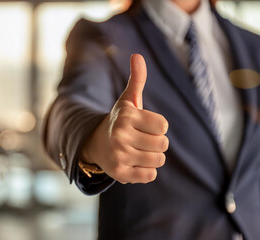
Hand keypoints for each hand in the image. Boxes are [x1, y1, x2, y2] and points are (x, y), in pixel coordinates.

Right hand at [81, 54, 168, 183]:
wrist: (97, 144)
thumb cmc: (120, 121)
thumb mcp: (128, 100)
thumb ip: (137, 79)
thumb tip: (137, 55)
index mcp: (126, 116)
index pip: (163, 125)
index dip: (157, 126)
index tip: (144, 125)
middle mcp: (120, 136)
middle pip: (163, 144)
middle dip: (156, 142)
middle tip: (141, 139)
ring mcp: (119, 156)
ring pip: (159, 160)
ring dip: (152, 157)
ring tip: (138, 151)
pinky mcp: (120, 174)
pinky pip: (150, 175)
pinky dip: (146, 170)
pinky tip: (133, 163)